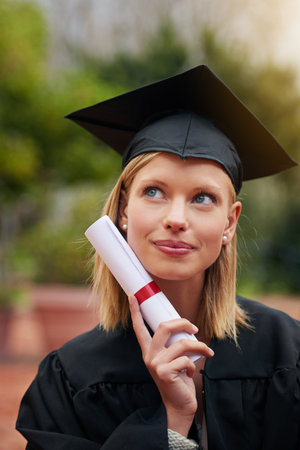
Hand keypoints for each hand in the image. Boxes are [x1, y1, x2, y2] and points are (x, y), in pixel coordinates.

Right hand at [128, 295, 213, 436]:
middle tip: (194, 327)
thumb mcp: (174, 358)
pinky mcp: (164, 372)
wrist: (180, 405)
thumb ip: (174, 344)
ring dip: (199, 346)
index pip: (139, 328)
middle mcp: (149, 355)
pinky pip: (186, 359)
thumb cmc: (179, 379)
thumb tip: (187, 327)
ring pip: (181, 343)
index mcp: (149, 350)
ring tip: (206, 351)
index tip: (133, 296)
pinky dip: (195, 364)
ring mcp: (155, 364)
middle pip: (164, 327)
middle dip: (183, 322)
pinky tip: (193, 372)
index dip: (135, 311)